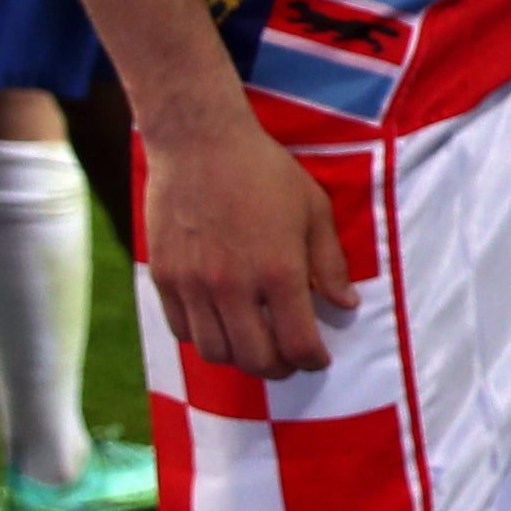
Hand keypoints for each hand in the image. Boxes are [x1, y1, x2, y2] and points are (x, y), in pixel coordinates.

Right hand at [142, 106, 359, 380]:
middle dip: (280, 369)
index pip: (297, 344)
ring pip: (216, 352)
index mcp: (278, 270)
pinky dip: (205, 338)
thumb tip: (345, 305)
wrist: (199, 142)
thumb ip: (330, 264)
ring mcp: (194, 284)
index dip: (313, 361)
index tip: (318, 358)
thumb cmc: (264, 172)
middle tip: (289, 359)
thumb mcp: (313, 210)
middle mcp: (233, 286)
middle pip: (256, 360)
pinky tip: (222, 324)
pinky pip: (183, 330)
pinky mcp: (164, 277)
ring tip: (255, 345)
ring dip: (240, 358)